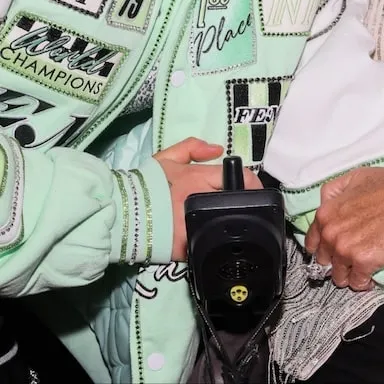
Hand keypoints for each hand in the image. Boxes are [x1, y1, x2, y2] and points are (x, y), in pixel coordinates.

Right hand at [154, 138, 260, 261]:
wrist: (118, 213)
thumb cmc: (143, 185)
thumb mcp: (165, 159)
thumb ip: (192, 148)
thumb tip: (218, 149)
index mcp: (198, 178)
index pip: (237, 177)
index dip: (249, 183)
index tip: (252, 189)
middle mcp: (200, 200)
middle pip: (237, 202)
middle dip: (243, 204)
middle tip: (244, 207)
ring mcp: (194, 225)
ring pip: (226, 225)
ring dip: (229, 224)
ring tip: (228, 224)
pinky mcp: (186, 247)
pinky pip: (207, 245)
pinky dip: (209, 243)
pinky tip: (210, 241)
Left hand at [306, 164, 383, 291]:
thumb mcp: (357, 177)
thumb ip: (335, 192)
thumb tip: (327, 203)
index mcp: (326, 213)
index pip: (312, 242)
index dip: (324, 247)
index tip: (335, 250)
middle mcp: (331, 233)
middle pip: (324, 261)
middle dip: (337, 261)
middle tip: (354, 258)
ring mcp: (346, 249)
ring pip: (339, 276)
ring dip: (350, 274)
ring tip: (365, 268)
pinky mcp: (364, 262)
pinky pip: (357, 283)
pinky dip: (365, 282)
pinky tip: (374, 274)